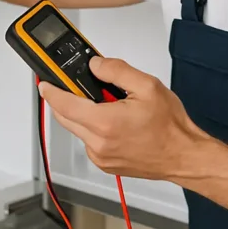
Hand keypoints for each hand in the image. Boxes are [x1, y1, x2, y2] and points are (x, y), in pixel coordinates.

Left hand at [38, 56, 206, 180]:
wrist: (183, 155)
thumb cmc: (170, 126)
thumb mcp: (147, 86)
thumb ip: (116, 71)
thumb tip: (95, 64)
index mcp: (105, 122)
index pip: (64, 104)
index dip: (51, 90)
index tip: (44, 82)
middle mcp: (99, 143)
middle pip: (66, 117)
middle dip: (66, 98)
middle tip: (77, 84)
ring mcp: (100, 156)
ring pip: (77, 129)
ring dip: (82, 113)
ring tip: (107, 103)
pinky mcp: (105, 164)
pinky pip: (89, 141)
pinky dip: (93, 127)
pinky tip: (113, 120)